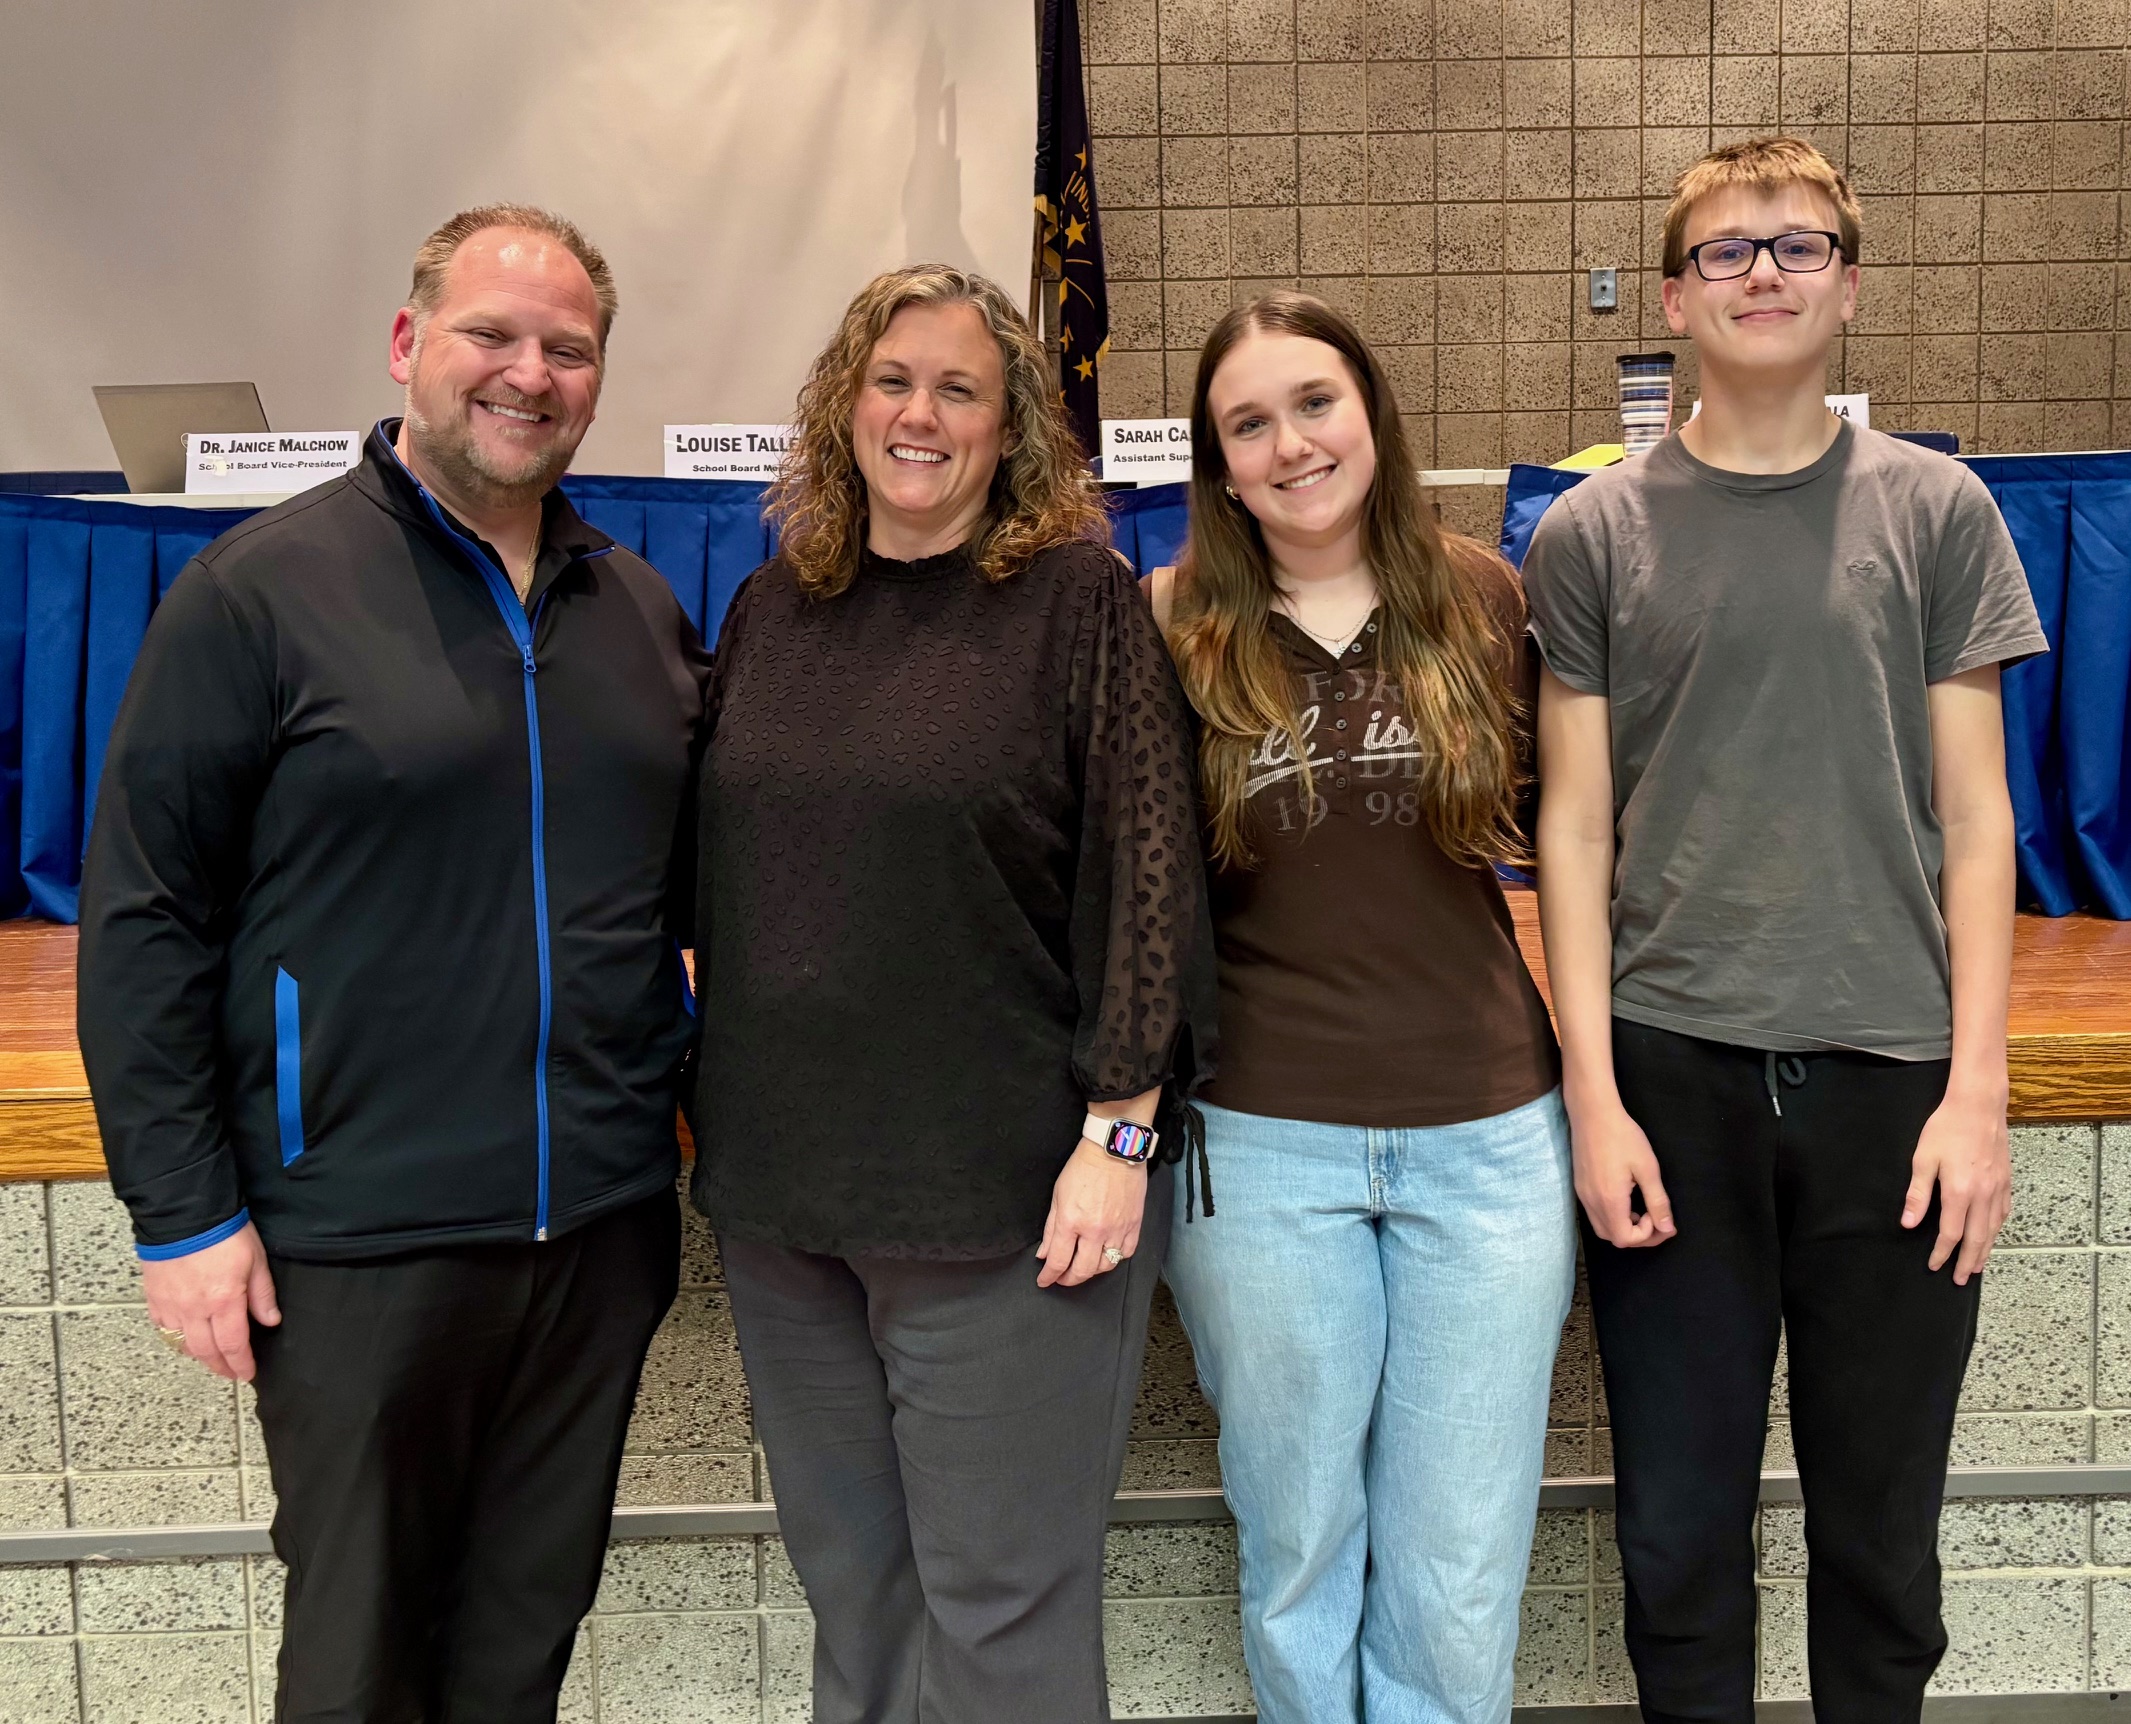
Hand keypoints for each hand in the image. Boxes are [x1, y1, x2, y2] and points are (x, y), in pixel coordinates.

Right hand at [141, 1222, 280, 1381]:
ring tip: (211, 1358)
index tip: (247, 1374)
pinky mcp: (154, 1297)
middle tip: (230, 1373)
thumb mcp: (255, 1260)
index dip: (240, 1363)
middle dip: (220, 1366)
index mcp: (223, 1302)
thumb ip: (262, 1294)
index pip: (233, 1344)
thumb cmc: (225, 1233)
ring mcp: (170, 1305)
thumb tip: (270, 1321)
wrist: (184, 1213)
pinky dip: (174, 1338)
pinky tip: (184, 1337)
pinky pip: (162, 1327)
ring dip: (198, 1355)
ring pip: (182, 1343)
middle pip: (206, 1351)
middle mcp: (194, 1310)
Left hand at [1036, 1136, 1148, 1287]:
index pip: (1058, 1260)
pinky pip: (1126, 1253)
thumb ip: (1050, 1228)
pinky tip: (1107, 1255)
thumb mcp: (1057, 1195)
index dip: (1049, 1276)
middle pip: (1082, 1270)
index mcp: (1071, 1221)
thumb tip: (1044, 1253)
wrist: (1113, 1150)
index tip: (1044, 1280)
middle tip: (1062, 1278)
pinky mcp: (1134, 1225)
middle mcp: (1095, 1230)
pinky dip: (1116, 1259)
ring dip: (1092, 1271)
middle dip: (1068, 1279)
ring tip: (1084, 1266)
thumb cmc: (1083, 1168)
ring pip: (1106, 1266)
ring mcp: (1117, 1229)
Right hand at [1570, 1100, 1675, 1248]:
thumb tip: (1667, 1228)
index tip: (1658, 1214)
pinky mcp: (1579, 1187)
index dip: (1647, 1235)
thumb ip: (1657, 1201)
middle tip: (1655, 1220)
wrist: (1592, 1113)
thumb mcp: (1647, 1168)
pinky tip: (1625, 1199)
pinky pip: (1595, 1214)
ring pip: (1602, 1228)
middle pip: (1613, 1238)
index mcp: (1610, 1200)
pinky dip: (1612, 1217)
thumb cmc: (1623, 1137)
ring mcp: (1583, 1195)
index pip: (1626, 1238)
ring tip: (1640, 1211)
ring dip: (1623, 1227)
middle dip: (1637, 1236)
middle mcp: (1592, 1202)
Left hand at [1902, 1091, 2010, 1282]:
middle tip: (1960, 1280)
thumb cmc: (1946, 1129)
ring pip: (1994, 1229)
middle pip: (1977, 1238)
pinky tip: (1992, 1234)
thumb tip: (1909, 1224)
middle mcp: (1983, 1195)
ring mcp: (1998, 1189)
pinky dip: (1997, 1230)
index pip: (1951, 1234)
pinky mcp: (2006, 1180)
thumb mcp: (1923, 1159)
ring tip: (1976, 1266)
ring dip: (1985, 1250)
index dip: (1943, 1253)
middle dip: (1967, 1261)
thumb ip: (1918, 1194)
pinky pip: (2003, 1213)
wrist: (1978, 1106)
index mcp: (1959, 1192)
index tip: (1934, 1266)